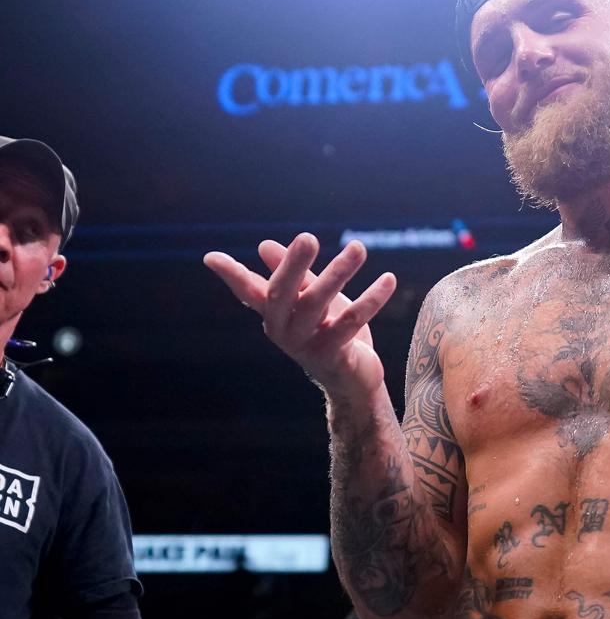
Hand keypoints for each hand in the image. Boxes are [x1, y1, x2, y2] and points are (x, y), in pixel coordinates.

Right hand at [204, 233, 396, 395]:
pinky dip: (372, 298)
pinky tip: (389, 279)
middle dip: (293, 264)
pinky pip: (352, 321)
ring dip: (338, 273)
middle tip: (307, 237)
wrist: (352, 380)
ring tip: (358, 247)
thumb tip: (263, 246)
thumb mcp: (311, 299)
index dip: (231, 275)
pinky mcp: (333, 356)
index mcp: (274, 314)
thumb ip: (295, 274)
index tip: (211, 257)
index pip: (248, 291)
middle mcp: (283, 330)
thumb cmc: (329, 332)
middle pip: (282, 293)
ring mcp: (306, 345)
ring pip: (317, 304)